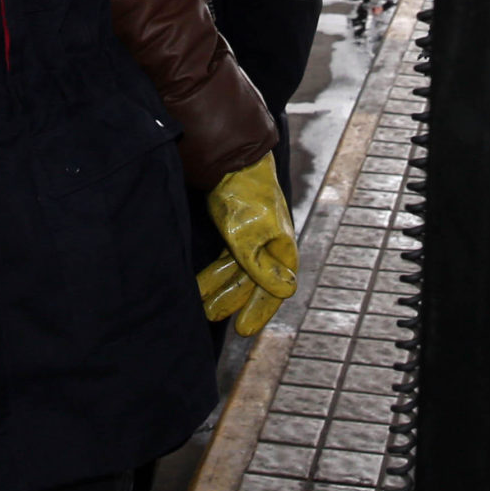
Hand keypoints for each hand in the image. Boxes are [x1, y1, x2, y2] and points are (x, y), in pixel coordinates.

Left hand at [199, 155, 297, 336]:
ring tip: (201, 305)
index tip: (243, 331)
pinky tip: (201, 284)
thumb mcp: (247, 236)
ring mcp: (253, 236)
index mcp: (281, 248)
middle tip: (212, 317)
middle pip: (252, 282)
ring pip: (237, 271)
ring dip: (219, 288)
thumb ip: (262, 267)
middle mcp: (270, 245)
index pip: (274, 289)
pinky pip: (228, 258)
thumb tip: (288, 291)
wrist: (232, 159)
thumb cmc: (245, 196)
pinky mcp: (237, 228)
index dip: (259, 310)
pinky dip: (215, 272)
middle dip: (232, 300)